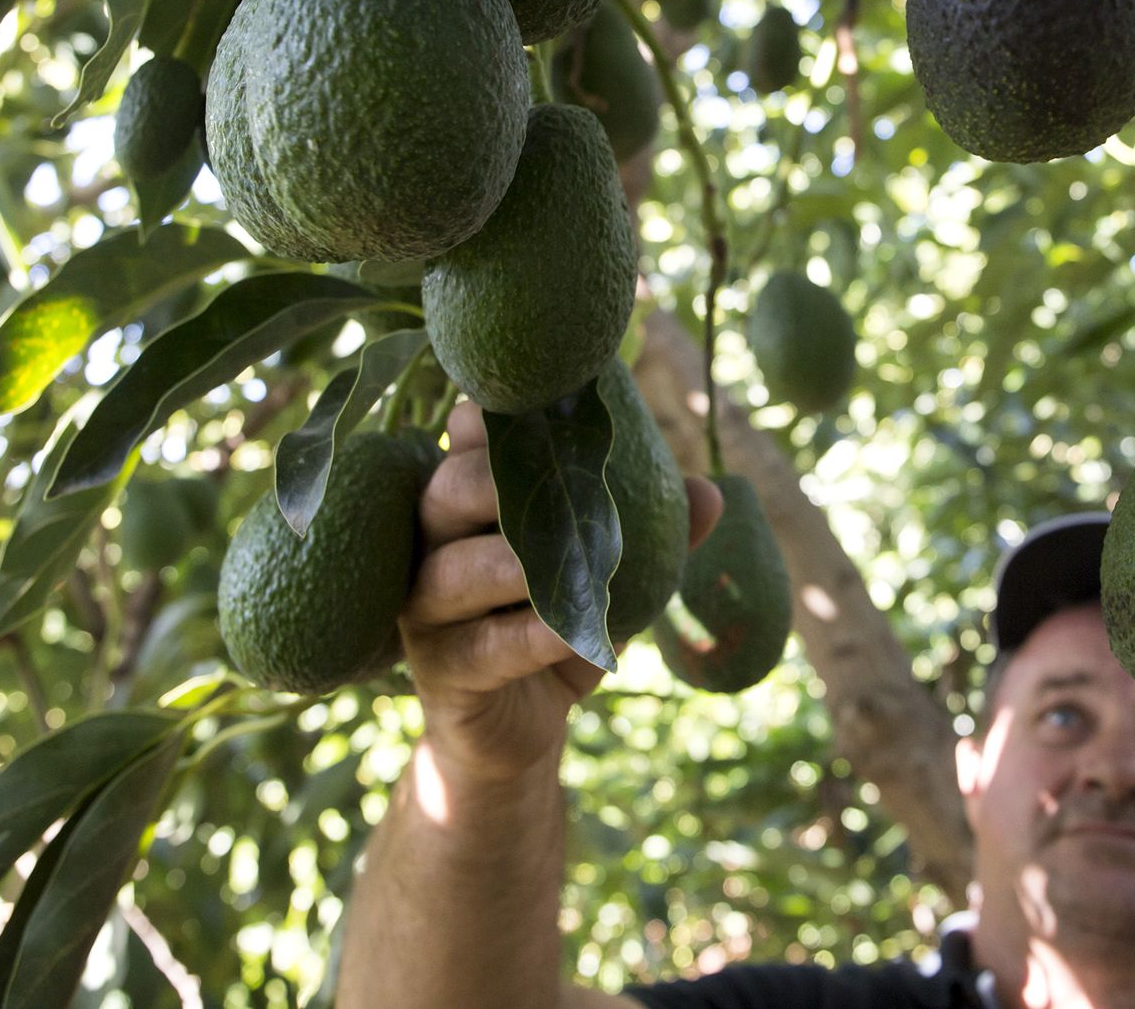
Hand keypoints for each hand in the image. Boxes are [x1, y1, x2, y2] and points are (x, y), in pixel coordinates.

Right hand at [401, 400, 722, 782]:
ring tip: (567, 564)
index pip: (463, 445)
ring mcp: (425, 613)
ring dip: (511, 565)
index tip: (539, 408)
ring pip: (451, 571)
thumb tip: (708, 492)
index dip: (490, 421)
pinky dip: (528, 637)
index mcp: (466, 507)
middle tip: (560, 480)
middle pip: (443, 494)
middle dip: (497, 481)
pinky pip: (480, 647)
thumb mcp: (609, 578)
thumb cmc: (559, 628)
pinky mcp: (439, 673)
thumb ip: (650, 532)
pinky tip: (572, 634)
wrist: (523, 728)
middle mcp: (432, 548)